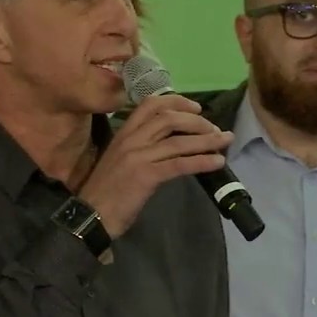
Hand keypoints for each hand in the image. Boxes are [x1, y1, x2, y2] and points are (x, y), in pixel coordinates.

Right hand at [80, 94, 232, 237]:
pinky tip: (217, 162)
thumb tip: (171, 143)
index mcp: (124, 133)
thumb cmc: (106, 191)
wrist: (91, 215)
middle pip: (169, 118)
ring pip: (178, 140)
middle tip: (215, 129)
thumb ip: (141, 147)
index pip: (151, 104)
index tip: (196, 108)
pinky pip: (180, 164)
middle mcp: (131, 139)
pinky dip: (202, 161)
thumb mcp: (121, 160)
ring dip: (206, 140)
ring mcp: (138, 156)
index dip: (177, 102)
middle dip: (197, 121)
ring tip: (225, 141)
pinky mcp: (146, 175)